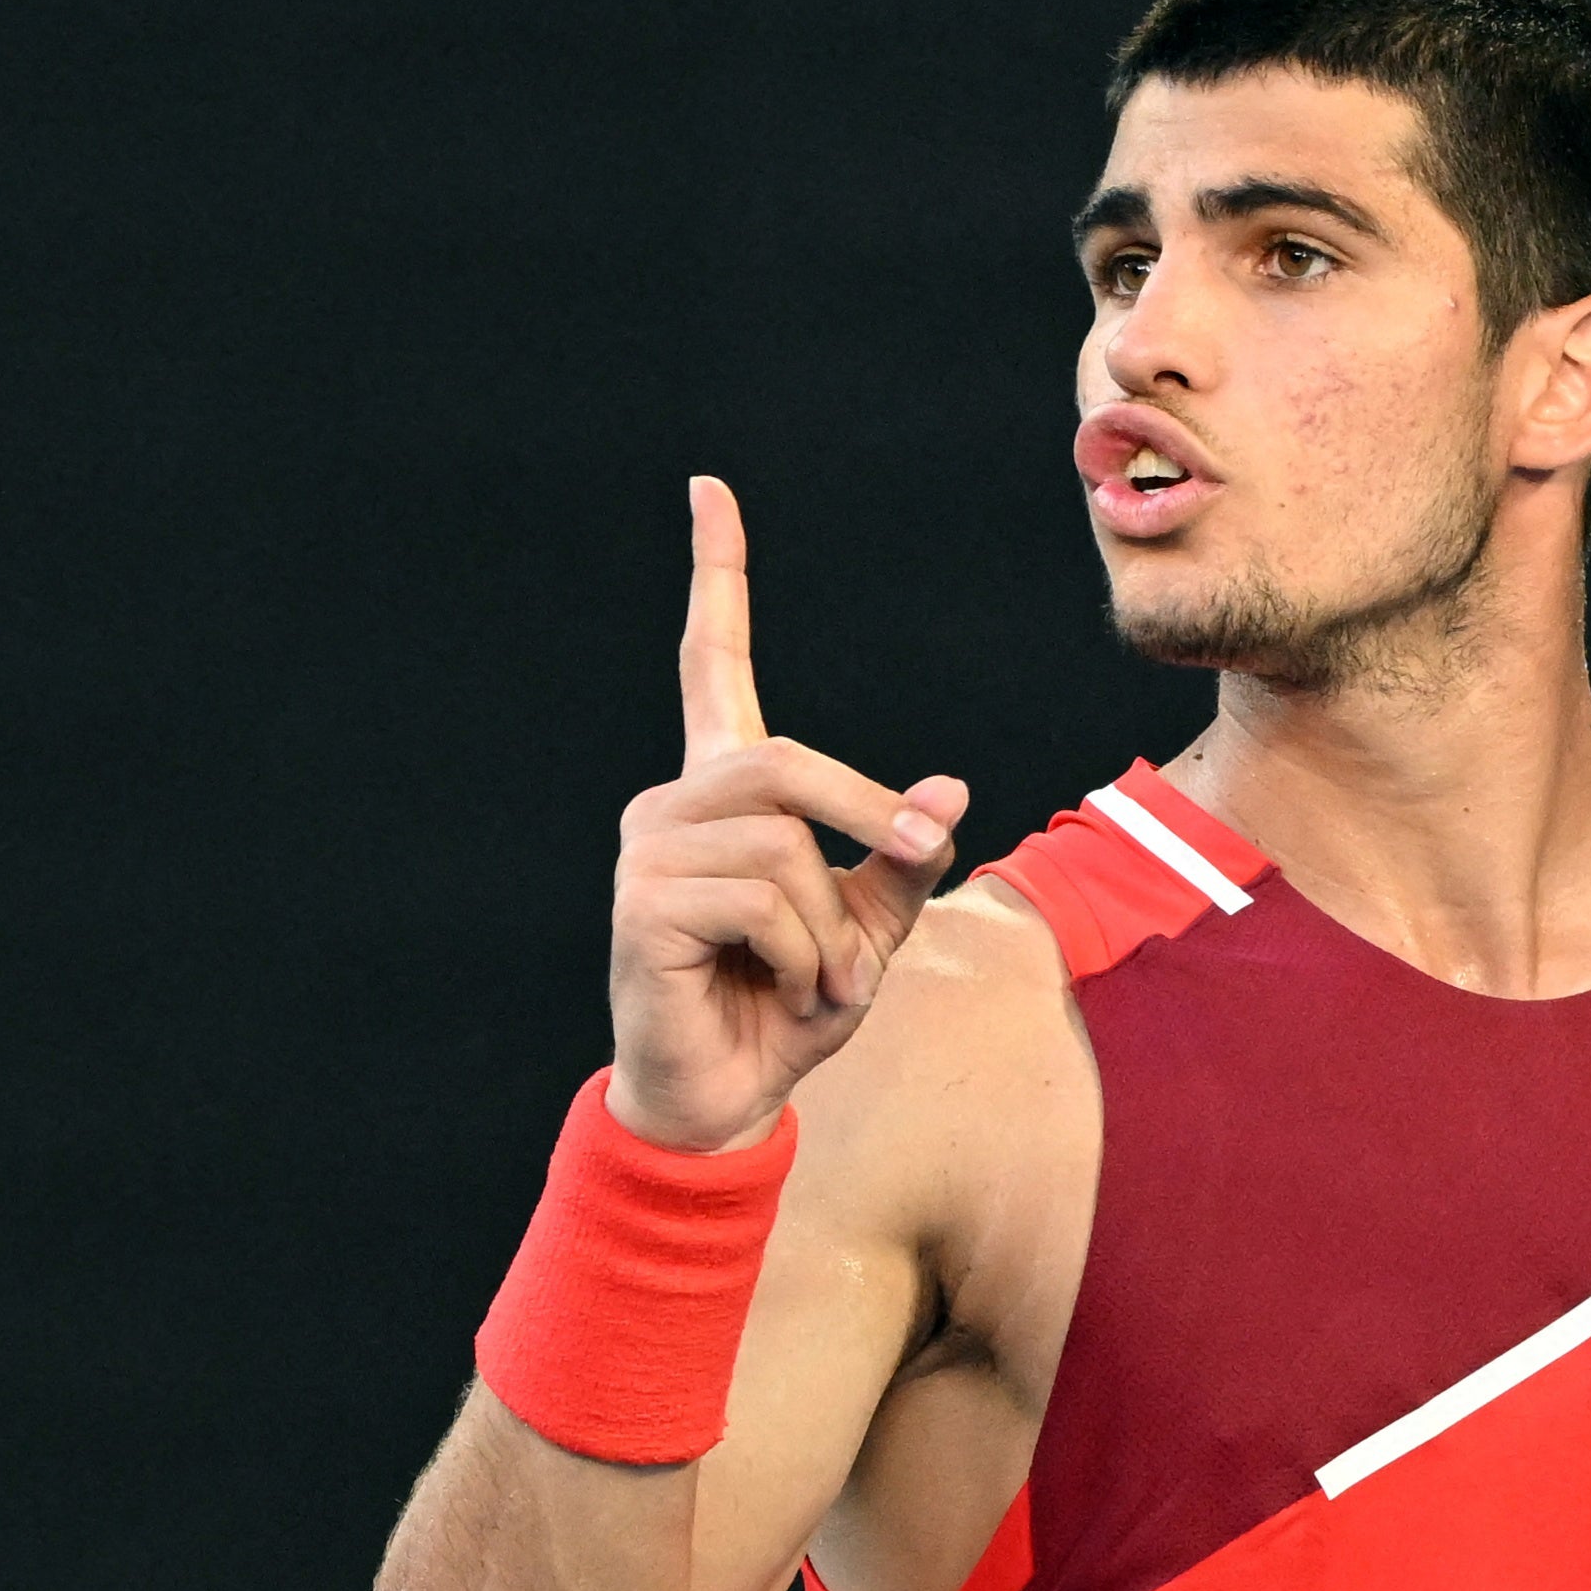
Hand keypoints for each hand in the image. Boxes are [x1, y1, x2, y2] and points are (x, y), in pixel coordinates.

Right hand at [607, 476, 968, 1151]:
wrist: (728, 1100)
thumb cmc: (792, 1007)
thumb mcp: (872, 930)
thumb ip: (904, 858)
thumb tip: (948, 788)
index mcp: (724, 793)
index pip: (712, 663)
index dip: (718, 576)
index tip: (708, 490)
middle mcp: (674, 804)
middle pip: (787, 765)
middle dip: (869, 823)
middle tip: (908, 891)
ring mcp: (648, 851)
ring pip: (786, 848)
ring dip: (834, 930)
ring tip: (816, 981)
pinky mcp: (641, 906)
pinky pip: (764, 902)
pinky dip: (804, 957)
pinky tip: (781, 992)